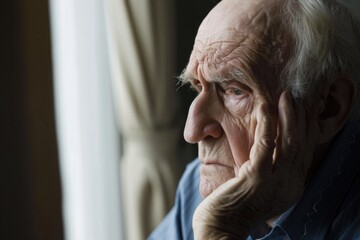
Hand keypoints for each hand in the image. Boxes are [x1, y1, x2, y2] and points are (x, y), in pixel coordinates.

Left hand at [193, 91, 319, 238]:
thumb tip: (267, 147)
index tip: (302, 111)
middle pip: (300, 144)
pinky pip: (266, 144)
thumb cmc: (235, 206)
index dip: (304, 130)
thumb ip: (268, 170)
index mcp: (291, 187)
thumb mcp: (259, 187)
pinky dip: (267, 123)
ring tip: (284, 97)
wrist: (220, 228)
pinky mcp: (257, 177)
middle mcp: (289, 185)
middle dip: (298, 118)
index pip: (303, 153)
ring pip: (288, 142)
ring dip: (287, 116)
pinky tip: (265, 107)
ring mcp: (274, 182)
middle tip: (293, 97)